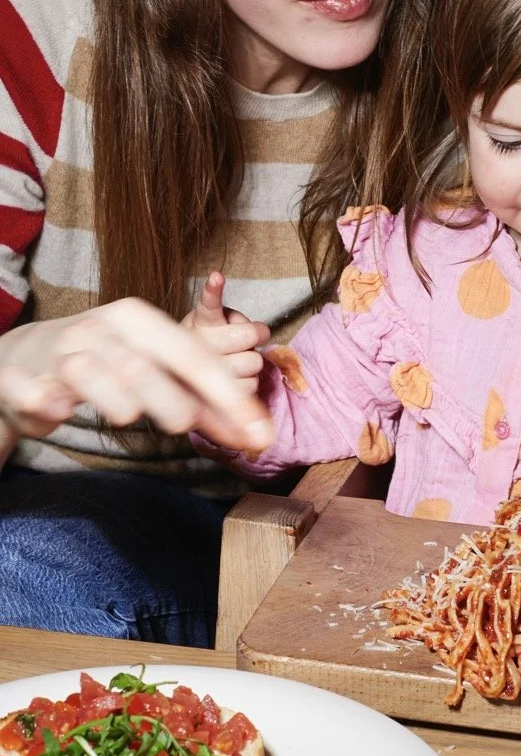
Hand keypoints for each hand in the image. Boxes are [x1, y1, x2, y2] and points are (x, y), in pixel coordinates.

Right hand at [0, 298, 274, 452]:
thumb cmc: (107, 366)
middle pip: (147, 365)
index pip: (194, 357)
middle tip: (188, 428)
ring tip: (127, 417)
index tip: (259, 432)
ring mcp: (65, 351)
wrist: (27, 356)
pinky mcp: (25, 377)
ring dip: (117, 401)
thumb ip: (203, 402)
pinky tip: (57, 410)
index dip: (228, 395)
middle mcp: (105, 329)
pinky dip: (45, 401)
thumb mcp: (156, 373)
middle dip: (176, 402)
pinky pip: (36, 391)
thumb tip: (257, 433)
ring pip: (95, 375)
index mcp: (143, 321)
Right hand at [183, 272, 268, 395]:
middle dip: (256, 335)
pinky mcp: (217, 394)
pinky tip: (232, 379)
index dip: (213, 291)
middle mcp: (199, 343)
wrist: (180, 378)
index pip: (208, 305)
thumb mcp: (211, 322)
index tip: (216, 277)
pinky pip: (251, 386)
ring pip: (254, 362)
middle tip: (253, 336)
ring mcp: (207, 370)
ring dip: (250, 362)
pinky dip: (248, 382)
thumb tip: (257, 332)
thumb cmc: (204, 342)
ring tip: (234, 360)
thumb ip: (230, 318)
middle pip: (248, 336)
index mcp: (200, 321)